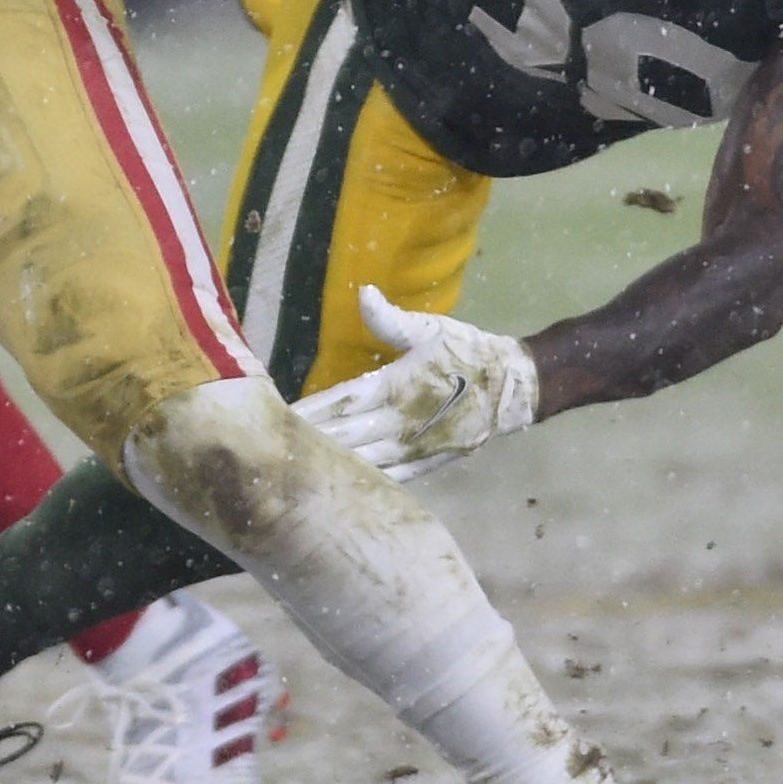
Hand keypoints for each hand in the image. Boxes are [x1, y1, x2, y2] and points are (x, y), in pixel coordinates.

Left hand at [296, 286, 538, 480]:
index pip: (340, 401)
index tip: (275, 416)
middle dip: (306, 442)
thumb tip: (363, 293)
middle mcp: (400, 423)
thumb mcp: (431, 329)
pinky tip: (333, 489)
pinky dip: (358, 483)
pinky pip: (385, 479)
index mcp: (397, 387)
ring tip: (290, 469)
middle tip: (268, 448)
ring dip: (326, 465)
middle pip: (342, 436)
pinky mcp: (425, 465)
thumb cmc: (468, 353)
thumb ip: (391, 319)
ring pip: (359, 462)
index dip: (307, 410)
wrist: (514, 389)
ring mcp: (413, 449)